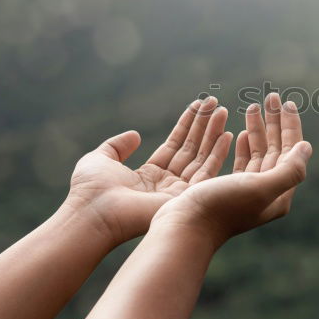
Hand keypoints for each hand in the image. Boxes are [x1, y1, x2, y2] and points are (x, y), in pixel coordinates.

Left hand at [67, 96, 233, 244]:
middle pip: (191, 149)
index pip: (174, 145)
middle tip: (217, 105)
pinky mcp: (186, 198)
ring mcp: (178, 192)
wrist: (94, 213)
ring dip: (214, 134)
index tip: (199, 105)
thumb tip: (134, 135)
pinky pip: (207, 172)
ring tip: (223, 111)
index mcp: (149, 175)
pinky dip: (218, 153)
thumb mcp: (100, 159)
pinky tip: (226, 134)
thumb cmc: (91, 189)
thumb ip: (117, 146)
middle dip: (204, 126)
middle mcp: (167, 183)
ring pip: (202, 158)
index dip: (187, 125)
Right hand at [151, 93, 312, 247]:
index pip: (291, 152)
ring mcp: (247, 192)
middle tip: (271, 97)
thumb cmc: (221, 207)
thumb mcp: (260, 187)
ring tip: (253, 107)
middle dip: (275, 122)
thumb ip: (289, 170)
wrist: (184, 228)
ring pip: (258, 153)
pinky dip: (243, 145)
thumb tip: (306, 147)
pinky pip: (243, 162)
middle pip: (276, 150)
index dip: (291, 126)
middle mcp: (266, 193)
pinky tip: (240, 133)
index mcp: (279, 194)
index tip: (287, 103)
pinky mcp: (228, 190)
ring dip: (257, 129)